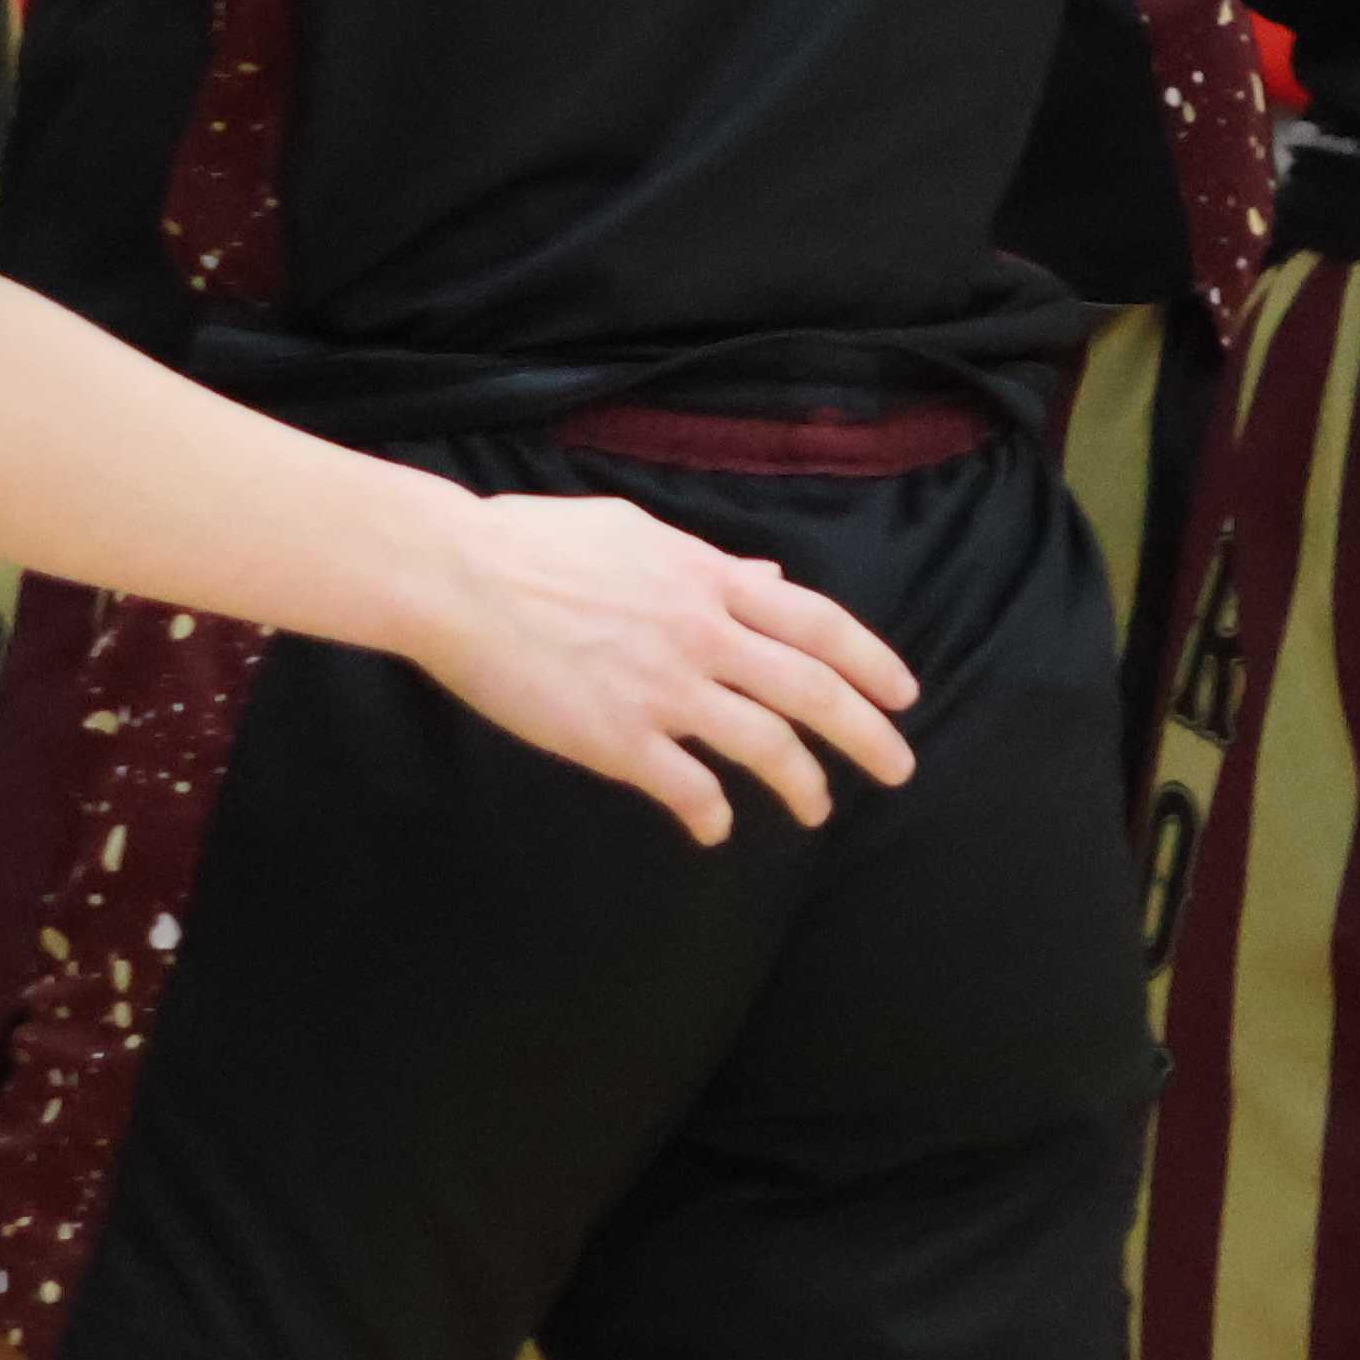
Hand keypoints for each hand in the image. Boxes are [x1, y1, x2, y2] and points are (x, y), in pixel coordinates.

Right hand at [384, 484, 924, 844]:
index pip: (816, 622)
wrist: (456, 579)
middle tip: (898, 767)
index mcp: (705, 578)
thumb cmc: (530, 541)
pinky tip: (713, 829)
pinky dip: (712, 816)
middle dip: (868, 736)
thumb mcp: (630, 531)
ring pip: (766, 747)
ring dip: (803, 785)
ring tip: (816, 808)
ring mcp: (665, 691)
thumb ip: (704, 560)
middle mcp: (702, 635)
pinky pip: (690, 790)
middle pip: (813, 692)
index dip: (870, 660)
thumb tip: (762, 576)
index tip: (903, 693)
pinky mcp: (620, 741)